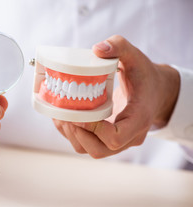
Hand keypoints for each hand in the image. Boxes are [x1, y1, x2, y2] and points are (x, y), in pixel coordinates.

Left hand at [53, 35, 179, 157]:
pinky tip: (65, 117)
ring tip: (61, 116)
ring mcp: (119, 141)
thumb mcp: (136, 56)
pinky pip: (89, 145)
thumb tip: (97, 49)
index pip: (115, 138)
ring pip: (91, 150)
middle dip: (78, 135)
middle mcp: (130, 136)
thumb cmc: (144, 75)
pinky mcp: (109, 139)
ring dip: (72, 136)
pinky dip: (73, 135)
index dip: (93, 130)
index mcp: (138, 119)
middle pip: (99, 150)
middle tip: (65, 115)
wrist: (155, 91)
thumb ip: (119, 46)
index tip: (79, 113)